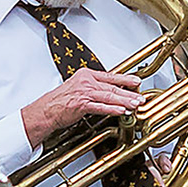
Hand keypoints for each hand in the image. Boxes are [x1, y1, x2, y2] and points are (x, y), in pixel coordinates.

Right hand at [20, 68, 143, 145]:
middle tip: (141, 97)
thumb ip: (94, 88)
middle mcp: (86, 81)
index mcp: (86, 75)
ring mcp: (84, 92)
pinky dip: (112, 109)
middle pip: (112, 87)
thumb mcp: (79, 88)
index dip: (125, 79)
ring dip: (124, 101)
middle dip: (129, 93)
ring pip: (109, 96)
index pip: (110, 76)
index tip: (137, 82)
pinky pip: (100, 107)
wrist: (46, 110)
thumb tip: (110, 92)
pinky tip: (121, 111)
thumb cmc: (61, 101)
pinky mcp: (81, 104)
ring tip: (135, 105)